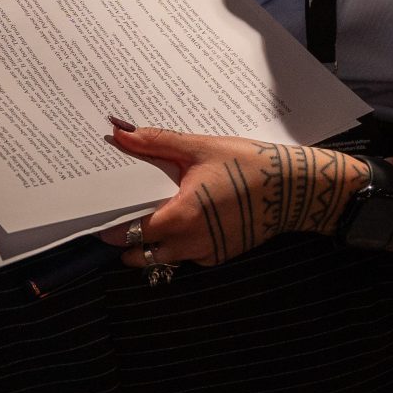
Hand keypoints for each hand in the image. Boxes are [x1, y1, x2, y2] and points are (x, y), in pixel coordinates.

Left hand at [98, 125, 359, 269]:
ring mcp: (207, 253)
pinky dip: (178, 246)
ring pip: (164, 260)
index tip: (96, 219)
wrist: (295, 187)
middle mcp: (190, 243)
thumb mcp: (199, 148)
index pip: (128, 234)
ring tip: (144, 223)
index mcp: (179, 217)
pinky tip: (182, 222)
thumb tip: (118, 132)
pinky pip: (189, 257)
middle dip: (125, 245)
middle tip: (116, 221)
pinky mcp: (222, 255)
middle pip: (141, 255)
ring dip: (150, 249)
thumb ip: (155, 143)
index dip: (110, 228)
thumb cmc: (248, 163)